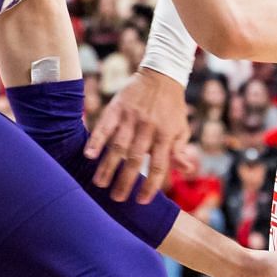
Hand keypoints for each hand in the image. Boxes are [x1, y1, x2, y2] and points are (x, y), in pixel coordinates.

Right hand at [85, 68, 189, 202]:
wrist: (161, 75)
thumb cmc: (172, 107)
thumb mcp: (182, 128)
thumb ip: (180, 150)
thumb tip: (187, 169)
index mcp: (166, 136)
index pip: (158, 166)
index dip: (150, 186)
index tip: (141, 201)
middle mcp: (148, 128)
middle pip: (135, 160)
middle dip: (125, 181)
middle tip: (116, 198)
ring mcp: (131, 118)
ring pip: (118, 147)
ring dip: (108, 167)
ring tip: (99, 184)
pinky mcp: (117, 108)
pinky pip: (105, 127)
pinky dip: (96, 140)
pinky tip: (89, 155)